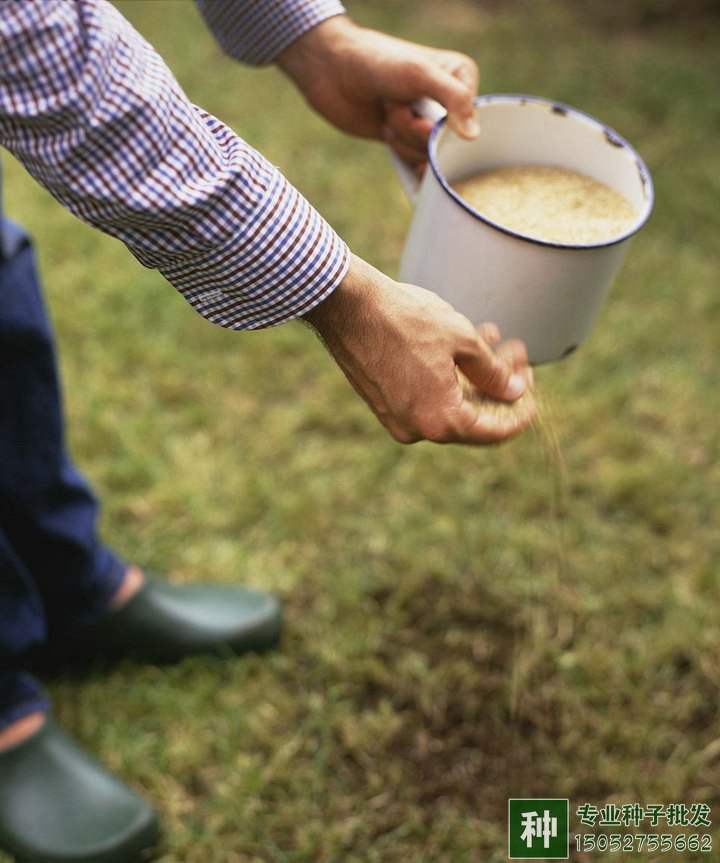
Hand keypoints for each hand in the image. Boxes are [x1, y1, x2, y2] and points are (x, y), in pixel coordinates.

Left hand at [277, 15, 478, 166]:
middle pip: (449, 142)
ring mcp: (429, 121)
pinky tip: (388, 133)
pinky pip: (418, 162)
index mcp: (461, 77)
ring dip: (401, 137)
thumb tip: (473, 137)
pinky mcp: (409, 138)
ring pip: (429, 153)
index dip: (440, 120)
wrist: (332, 73)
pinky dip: (400, 151)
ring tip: (386, 111)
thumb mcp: (419, 74)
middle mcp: (449, 101)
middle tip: (394, 106)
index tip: (417, 101)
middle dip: (416, 131)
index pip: (470, 119)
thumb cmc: (376, 63)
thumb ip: (453, 100)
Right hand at [304, 255, 535, 445]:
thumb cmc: (405, 319)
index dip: (522, 410)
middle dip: (500, 384)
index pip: (497, 431)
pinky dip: (450, 377)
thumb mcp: (462, 340)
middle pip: (475, 417)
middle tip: (516, 351)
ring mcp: (398, 420)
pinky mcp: (384, 404)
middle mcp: (418, 430)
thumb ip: (494, 373)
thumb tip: (514, 392)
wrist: (348, 307)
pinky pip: (428, 398)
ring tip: (493, 336)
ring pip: (452, 403)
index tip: (534, 385)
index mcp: (440, 421)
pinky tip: (462, 343)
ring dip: (476, 374)